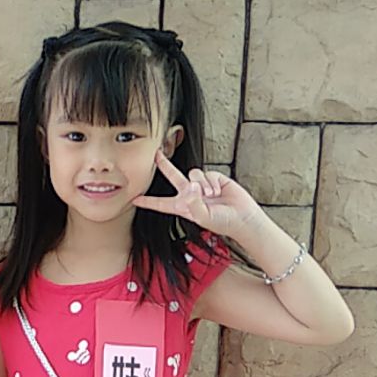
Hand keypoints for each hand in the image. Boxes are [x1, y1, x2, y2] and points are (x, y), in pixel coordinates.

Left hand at [132, 150, 260, 241]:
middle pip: (173, 176)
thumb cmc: (222, 222)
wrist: (241, 217)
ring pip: (193, 175)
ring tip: (212, 197)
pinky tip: (219, 191)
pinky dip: (212, 183)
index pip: (162, 203)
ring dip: (203, 186)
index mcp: (183, 207)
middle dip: (165, 164)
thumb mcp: (204, 217)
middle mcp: (190, 194)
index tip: (135, 199)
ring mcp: (201, 185)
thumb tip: (191, 186)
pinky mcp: (213, 178)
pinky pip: (207, 174)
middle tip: (156, 154)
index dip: (148, 201)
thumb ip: (194, 203)